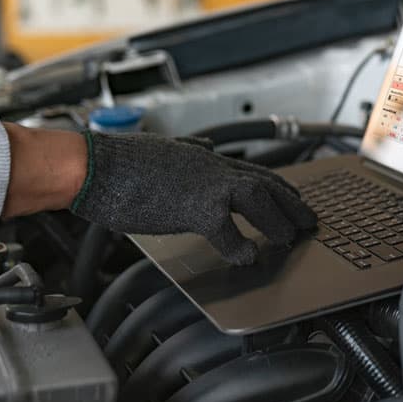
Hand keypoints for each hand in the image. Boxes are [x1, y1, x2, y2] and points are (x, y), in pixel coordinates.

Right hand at [70, 132, 316, 264]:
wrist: (94, 166)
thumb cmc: (118, 162)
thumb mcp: (163, 151)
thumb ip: (187, 150)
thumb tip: (203, 144)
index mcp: (205, 158)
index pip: (253, 171)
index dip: (279, 187)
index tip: (294, 199)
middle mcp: (212, 167)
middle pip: (266, 182)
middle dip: (292, 204)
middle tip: (309, 222)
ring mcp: (205, 185)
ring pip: (259, 197)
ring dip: (278, 220)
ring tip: (289, 239)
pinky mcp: (193, 208)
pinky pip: (228, 230)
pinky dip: (241, 246)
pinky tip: (247, 257)